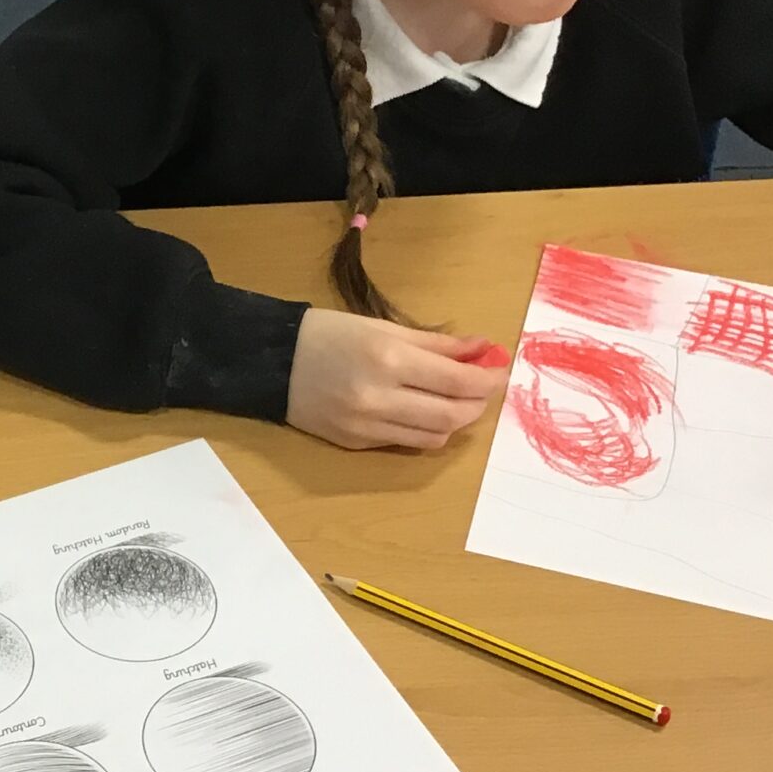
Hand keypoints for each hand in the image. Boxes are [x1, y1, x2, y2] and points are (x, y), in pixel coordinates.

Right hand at [286, 311, 511, 451]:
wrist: (273, 362)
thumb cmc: (329, 334)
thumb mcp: (384, 327)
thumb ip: (438, 344)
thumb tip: (483, 349)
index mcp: (388, 360)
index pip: (458, 382)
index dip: (488, 379)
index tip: (499, 370)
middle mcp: (379, 398)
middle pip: (452, 416)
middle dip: (477, 403)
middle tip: (482, 388)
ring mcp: (366, 426)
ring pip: (434, 437)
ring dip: (455, 421)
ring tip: (455, 401)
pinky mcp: (356, 444)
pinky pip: (406, 442)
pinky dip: (425, 430)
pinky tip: (422, 411)